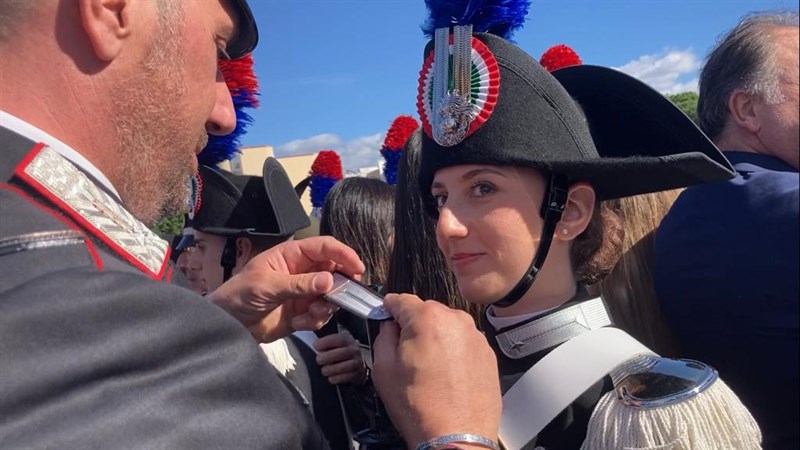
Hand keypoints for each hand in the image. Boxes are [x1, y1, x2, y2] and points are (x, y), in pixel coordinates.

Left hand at [207, 237, 364, 342]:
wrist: (229, 325)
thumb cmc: (240, 295)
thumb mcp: (267, 285)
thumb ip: (299, 284)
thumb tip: (329, 281)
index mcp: (292, 255)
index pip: (324, 247)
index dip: (343, 254)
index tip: (357, 267)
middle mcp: (303, 271)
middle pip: (334, 271)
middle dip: (339, 285)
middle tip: (340, 297)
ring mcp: (305, 292)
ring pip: (332, 295)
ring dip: (325, 307)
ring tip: (308, 315)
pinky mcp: (304, 312)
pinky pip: (323, 314)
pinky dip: (314, 321)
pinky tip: (297, 323)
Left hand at [313, 331, 365, 384]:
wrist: (357, 363)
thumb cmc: (340, 352)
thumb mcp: (336, 343)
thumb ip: (326, 343)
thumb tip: (313, 345)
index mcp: (347, 340)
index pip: (338, 339)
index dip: (326, 342)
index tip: (315, 346)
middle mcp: (354, 350)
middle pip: (341, 353)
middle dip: (327, 357)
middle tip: (319, 360)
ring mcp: (357, 362)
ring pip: (344, 367)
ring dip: (331, 369)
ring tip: (324, 370)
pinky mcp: (357, 374)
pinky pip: (346, 377)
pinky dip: (336, 378)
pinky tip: (330, 377)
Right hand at [372, 294, 500, 447]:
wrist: (456, 437)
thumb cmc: (421, 408)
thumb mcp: (384, 369)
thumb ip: (383, 336)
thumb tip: (389, 326)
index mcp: (427, 318)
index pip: (401, 300)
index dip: (389, 308)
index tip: (386, 314)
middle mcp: (455, 320)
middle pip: (427, 311)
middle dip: (414, 326)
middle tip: (406, 352)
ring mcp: (475, 336)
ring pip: (447, 327)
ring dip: (436, 339)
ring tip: (428, 369)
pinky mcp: (487, 353)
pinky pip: (463, 343)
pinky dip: (453, 352)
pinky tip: (446, 376)